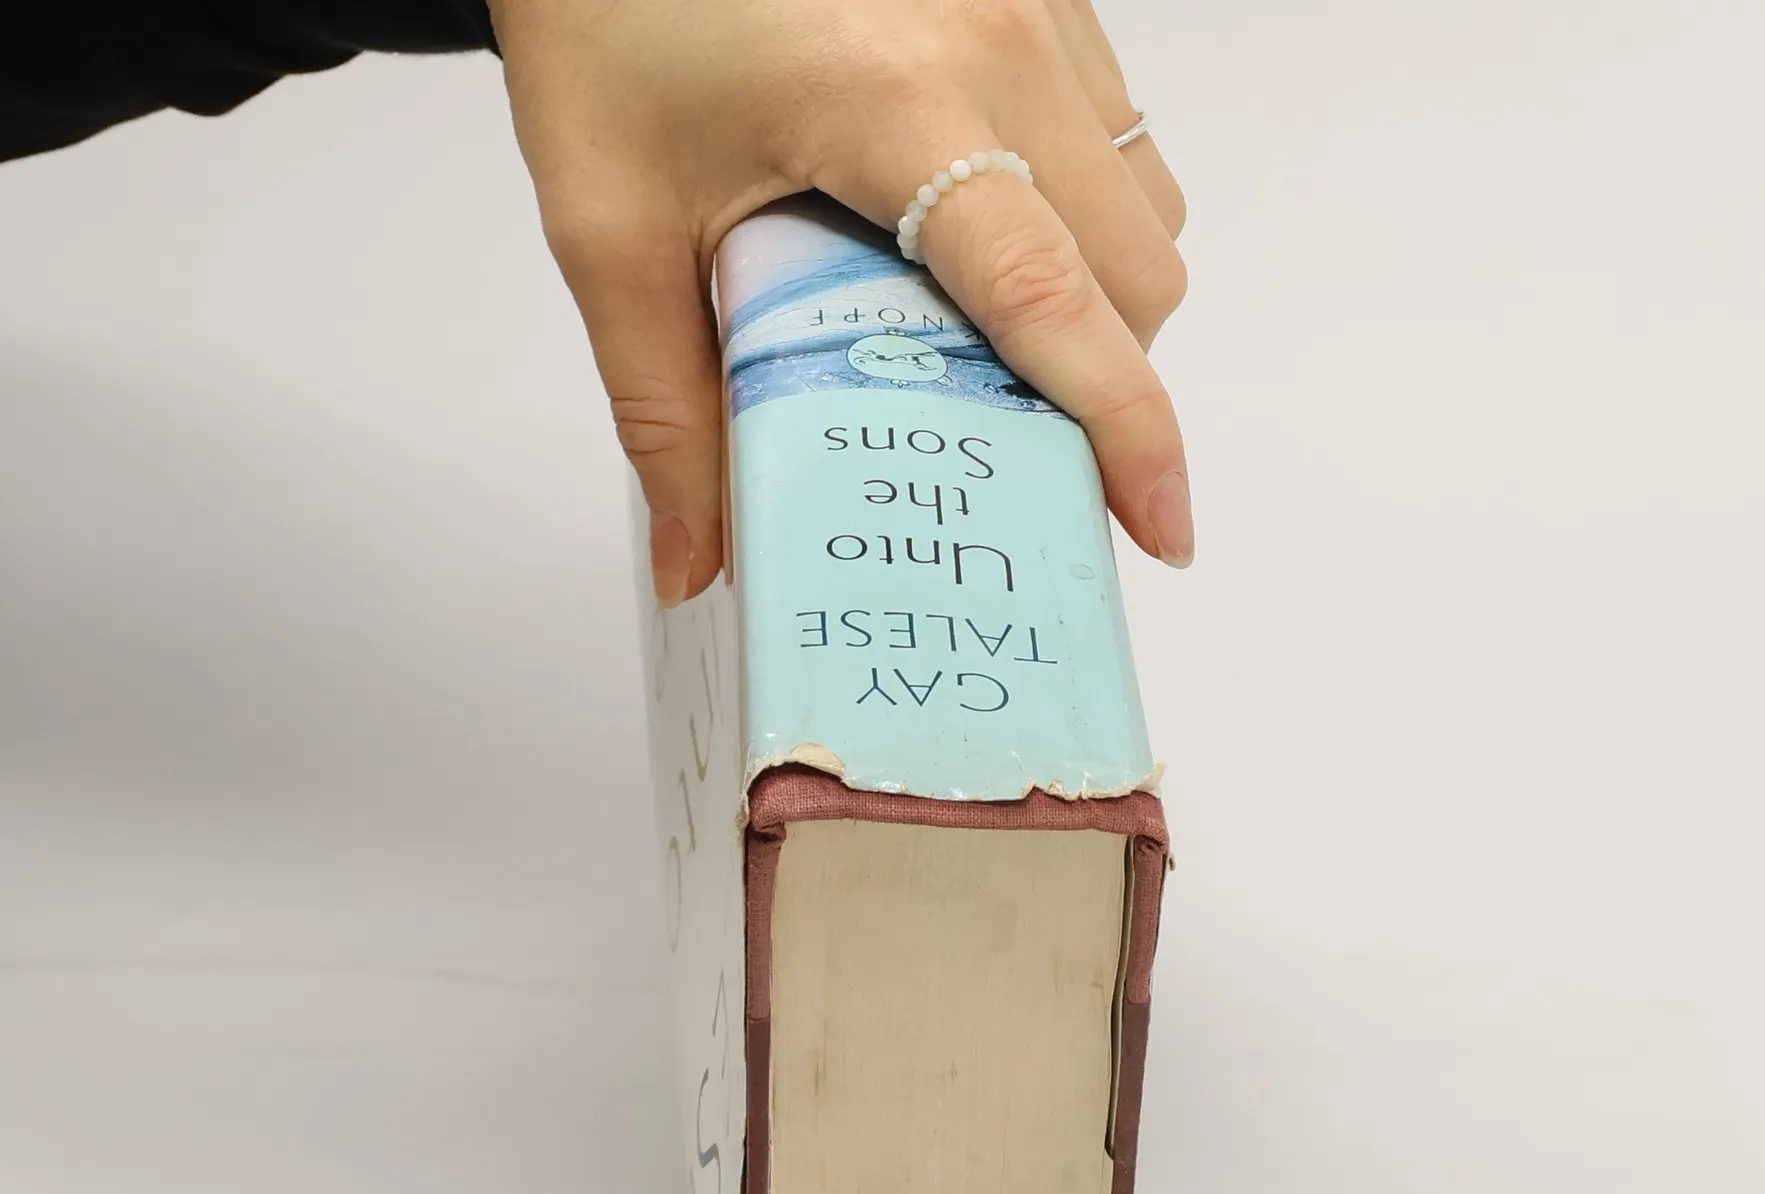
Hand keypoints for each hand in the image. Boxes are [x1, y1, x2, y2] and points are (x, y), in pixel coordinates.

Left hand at [489, 0, 1189, 606]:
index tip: (1160, 530)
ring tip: (988, 335)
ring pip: (1144, 203)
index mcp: (895, 104)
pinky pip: (1116, 131)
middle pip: (1135, 272)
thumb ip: (662, 409)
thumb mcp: (610, 223)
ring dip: (1099, 297)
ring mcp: (1036, 0)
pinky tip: (979, 229)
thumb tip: (700, 566)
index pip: (1051, 300)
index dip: (1125, 434)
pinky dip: (1078, 211)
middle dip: (1105, 381)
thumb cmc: (604, 11)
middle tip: (1020, 442)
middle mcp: (1000, 40)